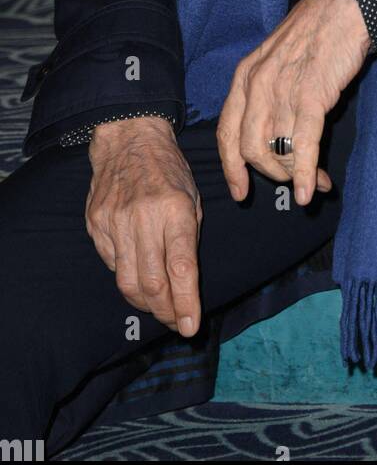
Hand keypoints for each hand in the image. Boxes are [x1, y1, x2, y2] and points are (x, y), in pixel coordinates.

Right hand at [85, 116, 201, 336]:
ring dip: (146, 304)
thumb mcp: (192, 197)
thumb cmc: (168, 169)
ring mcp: (115, 221)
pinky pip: (111, 265)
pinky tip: (138, 279)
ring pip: (127, 281)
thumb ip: (189, 238)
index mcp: (175, 208)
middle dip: (167, 311)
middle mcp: (143, 217)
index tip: (191, 326)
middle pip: (152, 283)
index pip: (181, 267)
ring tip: (160, 310)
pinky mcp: (96, 224)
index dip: (186, 302)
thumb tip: (186, 284)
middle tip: (177, 323)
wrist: (129, 138)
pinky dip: (127, 278)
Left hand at [217, 0, 369, 206]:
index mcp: (245, 76)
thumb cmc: (316, 33)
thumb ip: (270, 94)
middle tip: (294, 181)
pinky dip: (306, 173)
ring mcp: (282, 90)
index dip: (232, 167)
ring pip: (277, 151)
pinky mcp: (311, 95)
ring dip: (296, 175)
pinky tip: (313, 191)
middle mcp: (257, 85)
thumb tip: (277, 137)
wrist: (345, 7)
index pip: (226, 133)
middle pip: (250, 149)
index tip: (240, 192)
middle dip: (273, 174)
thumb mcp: (277, 60)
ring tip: (319, 182)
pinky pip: (303, 144)